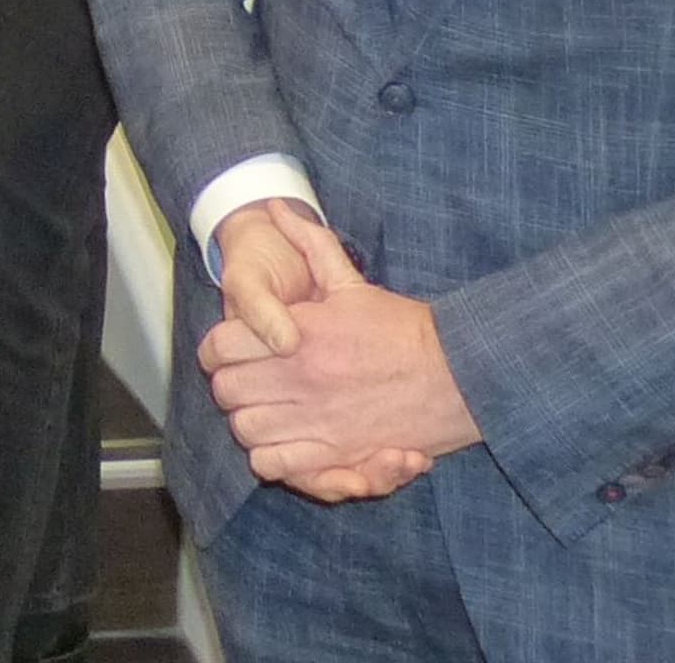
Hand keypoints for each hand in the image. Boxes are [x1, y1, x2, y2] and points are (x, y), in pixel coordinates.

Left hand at [202, 202, 471, 500]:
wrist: (456, 376)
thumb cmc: (402, 329)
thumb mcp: (351, 282)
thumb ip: (310, 244)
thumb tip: (277, 209)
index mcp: (298, 334)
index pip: (220, 346)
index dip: (217, 348)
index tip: (228, 350)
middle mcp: (300, 379)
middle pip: (226, 391)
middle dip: (231, 384)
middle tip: (247, 379)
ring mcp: (317, 420)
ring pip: (244, 429)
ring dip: (248, 421)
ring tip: (264, 410)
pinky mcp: (336, 455)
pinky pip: (273, 465)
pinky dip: (270, 457)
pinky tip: (281, 442)